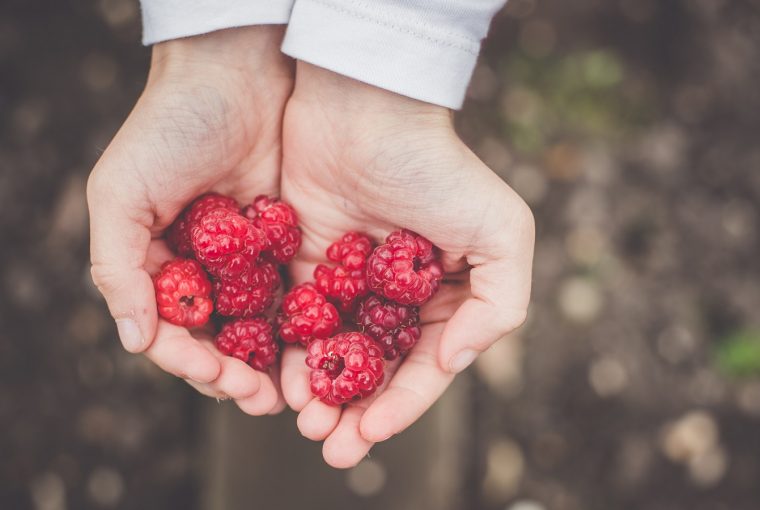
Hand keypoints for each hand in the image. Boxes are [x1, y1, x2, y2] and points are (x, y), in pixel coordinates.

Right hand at [87, 26, 292, 413]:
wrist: (236, 75)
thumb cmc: (168, 128)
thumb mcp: (121, 192)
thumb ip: (118, 267)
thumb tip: (134, 341)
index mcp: (158, 265)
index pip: (171, 331)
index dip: (191, 362)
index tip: (220, 379)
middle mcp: (204, 270)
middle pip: (219, 340)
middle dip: (238, 376)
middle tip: (264, 401)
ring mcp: (248, 261)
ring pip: (261, 326)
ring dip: (275, 363)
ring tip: (296, 392)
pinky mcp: (290, 245)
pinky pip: (298, 294)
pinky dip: (307, 325)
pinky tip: (324, 347)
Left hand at [279, 63, 534, 466]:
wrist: (364, 110)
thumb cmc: (437, 167)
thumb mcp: (503, 232)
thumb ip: (500, 305)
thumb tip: (451, 362)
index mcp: (442, 294)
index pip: (422, 366)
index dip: (401, 406)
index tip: (372, 433)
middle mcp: (394, 296)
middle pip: (373, 371)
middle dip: (355, 414)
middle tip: (332, 448)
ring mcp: (347, 282)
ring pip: (331, 355)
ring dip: (319, 395)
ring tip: (305, 424)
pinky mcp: (303, 265)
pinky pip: (293, 322)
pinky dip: (288, 355)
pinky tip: (280, 381)